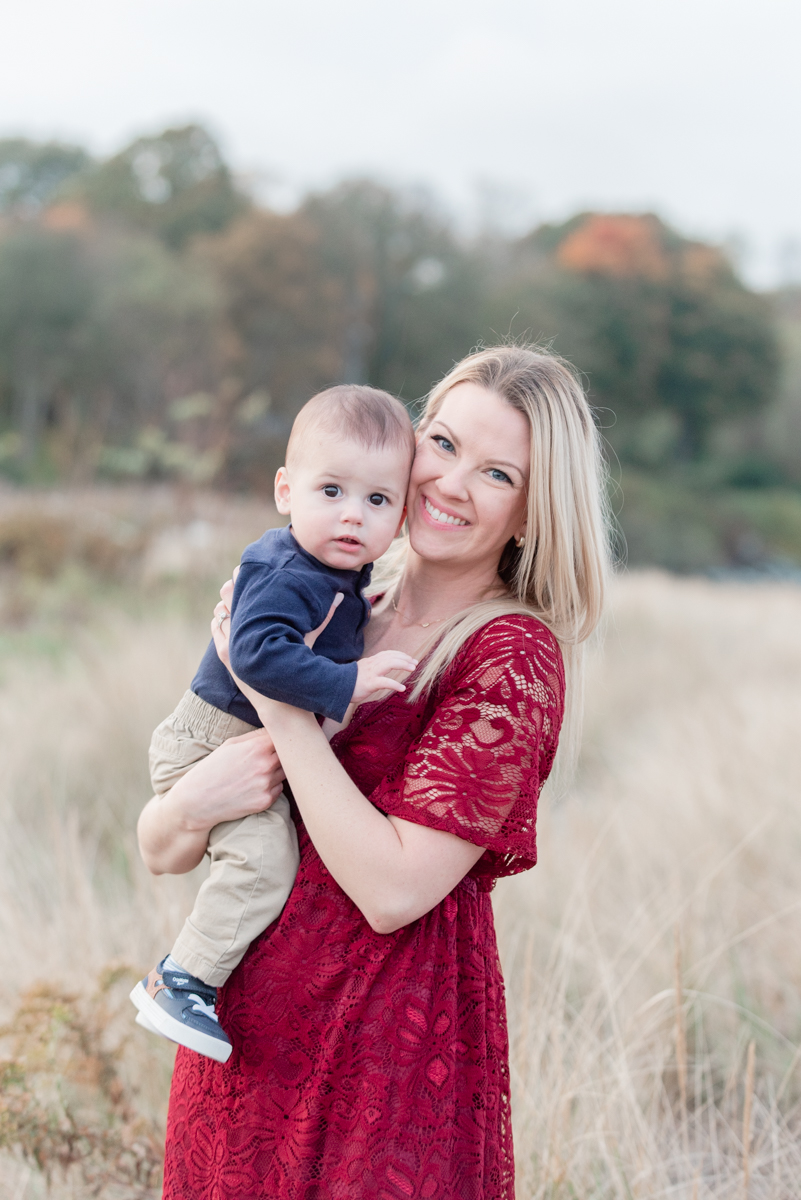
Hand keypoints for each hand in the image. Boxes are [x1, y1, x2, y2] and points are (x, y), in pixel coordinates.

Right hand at [170, 728, 285, 832]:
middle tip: (270, 756)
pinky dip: (272, 787)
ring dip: (278, 771)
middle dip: (284, 754)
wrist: (197, 800)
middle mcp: (265, 765)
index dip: (283, 737)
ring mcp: (266, 784)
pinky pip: (279, 789)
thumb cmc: (213, 769)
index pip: (284, 736)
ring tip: (258, 772)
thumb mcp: (230, 745)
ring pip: (285, 772)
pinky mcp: (265, 801)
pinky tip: (255, 786)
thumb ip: (256, 736)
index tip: (280, 739)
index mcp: (257, 747)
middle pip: (290, 755)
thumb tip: (275, 730)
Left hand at [211, 582, 343, 669]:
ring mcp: (230, 643)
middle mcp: (241, 630)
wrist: (280, 705)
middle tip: (241, 581)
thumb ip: (323, 617)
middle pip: (227, 595)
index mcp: (261, 622)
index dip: (245, 577)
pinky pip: (216, 629)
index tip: (249, 571)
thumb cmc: (298, 672)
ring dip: (226, 605)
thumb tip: (340, 595)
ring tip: (234, 599)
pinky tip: (227, 618)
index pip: (245, 590)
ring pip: (219, 612)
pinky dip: (219, 621)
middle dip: (234, 587)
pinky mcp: (225, 655)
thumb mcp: (310, 641)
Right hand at [352, 650, 418, 702]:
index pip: (387, 654)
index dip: (400, 655)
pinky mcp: (368, 683)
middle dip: (405, 658)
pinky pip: (384, 682)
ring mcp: (370, 673)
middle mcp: (371, 664)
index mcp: (370, 662)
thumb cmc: (347, 682)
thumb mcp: (361, 672)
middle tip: (415, 663)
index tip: (410, 659)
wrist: (333, 687)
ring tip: (413, 669)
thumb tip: (381, 672)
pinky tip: (402, 688)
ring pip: (389, 664)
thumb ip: (371, 670)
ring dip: (403, 665)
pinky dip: (394, 684)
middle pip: (391, 656)